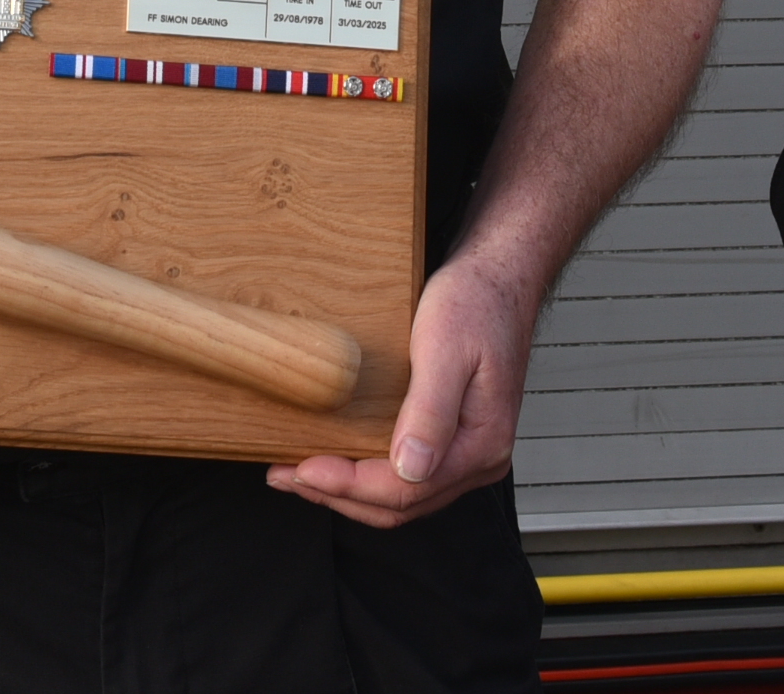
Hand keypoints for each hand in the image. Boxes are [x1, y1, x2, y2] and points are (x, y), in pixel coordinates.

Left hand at [266, 251, 534, 527]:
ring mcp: (466, 454)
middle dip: (338, 495)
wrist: (499, 279)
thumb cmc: (475, 303)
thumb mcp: (445, 348)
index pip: (406, 489)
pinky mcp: (452, 440)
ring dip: (348, 492)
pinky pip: (406, 476)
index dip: (349, 485)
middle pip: (400, 504)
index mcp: (482, 443)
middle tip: (285, 476)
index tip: (303, 469)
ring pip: (401, 496)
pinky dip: (366, 475)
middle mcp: (479, 459)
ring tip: (298, 473)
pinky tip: (337, 459)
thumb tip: (410, 467)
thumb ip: (430, 411)